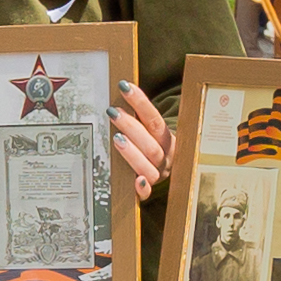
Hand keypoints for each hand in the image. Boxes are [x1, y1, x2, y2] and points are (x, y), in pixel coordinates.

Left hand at [110, 81, 169, 198]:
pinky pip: (148, 193)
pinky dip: (142, 187)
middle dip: (131, 127)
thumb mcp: (148, 130)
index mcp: (166, 138)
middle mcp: (165, 156)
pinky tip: (136, 180)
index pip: (154, 119)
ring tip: (116, 138)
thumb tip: (118, 90)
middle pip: (151, 144)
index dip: (140, 103)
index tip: (124, 87)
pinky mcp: (150, 190)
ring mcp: (158, 173)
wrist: (166, 167)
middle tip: (113, 113)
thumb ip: (137, 117)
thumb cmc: (150, 144)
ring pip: (150, 166)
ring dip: (132, 153)